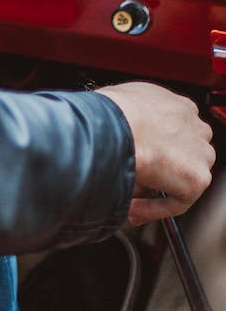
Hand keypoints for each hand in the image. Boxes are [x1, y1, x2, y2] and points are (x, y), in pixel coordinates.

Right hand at [97, 81, 214, 223]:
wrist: (116, 127)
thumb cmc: (111, 112)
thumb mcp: (120, 102)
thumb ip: (130, 116)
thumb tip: (119, 132)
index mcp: (178, 105)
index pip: (174, 131)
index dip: (156, 149)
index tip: (140, 158)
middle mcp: (194, 126)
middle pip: (183, 155)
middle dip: (160, 170)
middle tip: (135, 181)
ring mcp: (199, 152)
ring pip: (180, 179)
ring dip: (155, 191)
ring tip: (129, 198)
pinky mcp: (197, 178)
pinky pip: (176, 201)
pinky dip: (153, 209)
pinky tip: (133, 208)